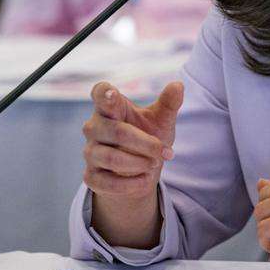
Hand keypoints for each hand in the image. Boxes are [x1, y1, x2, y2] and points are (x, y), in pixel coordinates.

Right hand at [81, 80, 183, 199]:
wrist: (142, 169)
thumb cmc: (148, 134)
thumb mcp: (161, 119)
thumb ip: (169, 103)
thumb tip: (178, 85)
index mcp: (110, 108)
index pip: (100, 94)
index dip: (105, 93)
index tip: (113, 93)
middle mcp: (95, 128)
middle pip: (117, 131)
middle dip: (146, 144)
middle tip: (165, 152)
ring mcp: (90, 152)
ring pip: (112, 158)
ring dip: (139, 164)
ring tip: (155, 164)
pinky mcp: (91, 176)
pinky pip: (107, 182)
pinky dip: (131, 184)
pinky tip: (145, 180)